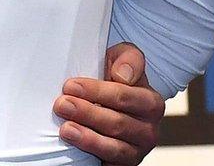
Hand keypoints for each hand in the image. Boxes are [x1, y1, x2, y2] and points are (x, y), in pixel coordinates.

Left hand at [55, 43, 163, 164]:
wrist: (111, 106)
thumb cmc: (114, 81)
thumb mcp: (122, 59)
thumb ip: (128, 58)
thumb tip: (122, 75)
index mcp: (151, 102)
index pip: (124, 96)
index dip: (96, 91)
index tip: (71, 86)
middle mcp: (149, 129)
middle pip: (117, 122)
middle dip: (87, 113)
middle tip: (62, 104)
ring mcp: (137, 150)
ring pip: (114, 147)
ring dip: (88, 138)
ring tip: (65, 128)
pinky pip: (110, 163)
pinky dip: (93, 154)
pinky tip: (75, 145)